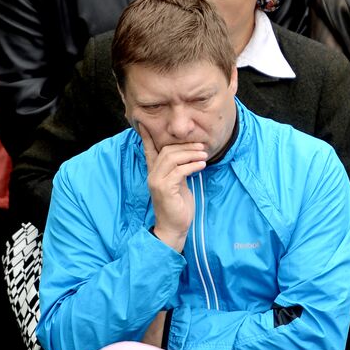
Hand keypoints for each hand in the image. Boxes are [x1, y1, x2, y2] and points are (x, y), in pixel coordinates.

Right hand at [140, 129, 205, 251]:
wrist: (174, 227)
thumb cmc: (178, 205)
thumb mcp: (179, 183)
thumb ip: (179, 169)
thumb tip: (189, 155)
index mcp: (155, 172)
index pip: (149, 150)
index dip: (148, 136)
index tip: (145, 123)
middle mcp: (152, 175)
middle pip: (166, 150)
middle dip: (185, 146)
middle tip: (201, 146)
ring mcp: (157, 181)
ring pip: (172, 158)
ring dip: (190, 154)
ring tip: (204, 154)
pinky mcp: (164, 189)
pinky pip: (178, 171)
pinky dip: (191, 166)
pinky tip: (201, 165)